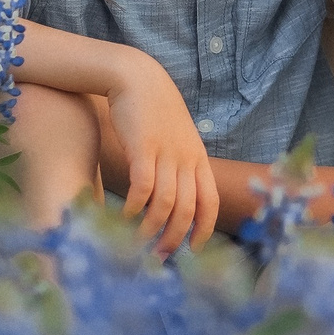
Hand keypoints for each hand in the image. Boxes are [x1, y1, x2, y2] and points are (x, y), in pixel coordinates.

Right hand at [104, 57, 218, 253]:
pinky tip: (122, 217)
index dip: (204, 230)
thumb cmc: (154, 111)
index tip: (193, 252)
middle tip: (159, 257)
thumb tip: (173, 197)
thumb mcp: (177, 138)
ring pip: (165, 204)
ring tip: (138, 244)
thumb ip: (179, 165)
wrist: (137, 77)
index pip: (211, 202)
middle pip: (188, 209)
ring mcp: (166, 153)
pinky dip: (134, 208)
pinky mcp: (143, 147)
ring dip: (151, 229)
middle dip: (175, 239)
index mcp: (198, 158)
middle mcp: (186, 158)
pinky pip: (142, 188)